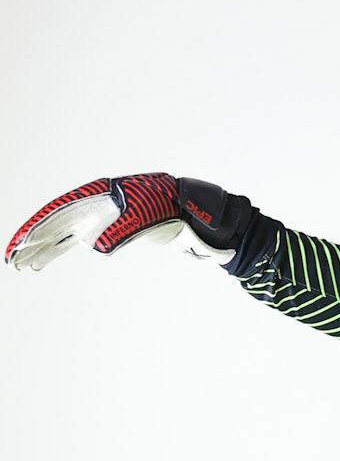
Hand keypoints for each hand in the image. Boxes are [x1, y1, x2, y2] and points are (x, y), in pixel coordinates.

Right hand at [6, 173, 255, 270]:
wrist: (200, 214)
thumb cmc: (177, 208)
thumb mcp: (150, 219)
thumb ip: (121, 230)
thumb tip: (93, 247)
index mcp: (102, 194)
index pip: (59, 209)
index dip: (37, 227)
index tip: (19, 243)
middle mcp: (97, 204)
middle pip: (56, 223)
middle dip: (33, 241)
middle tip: (11, 261)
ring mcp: (104, 217)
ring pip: (65, 234)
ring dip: (44, 250)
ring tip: (23, 266)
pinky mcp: (114, 231)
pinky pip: (80, 241)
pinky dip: (63, 250)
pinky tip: (47, 260)